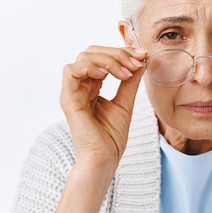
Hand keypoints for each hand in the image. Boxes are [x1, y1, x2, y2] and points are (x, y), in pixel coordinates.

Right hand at [60, 45, 146, 171]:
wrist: (104, 160)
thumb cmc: (111, 138)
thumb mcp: (125, 103)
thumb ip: (129, 82)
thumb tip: (140, 61)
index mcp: (91, 86)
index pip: (101, 57)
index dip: (121, 52)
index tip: (142, 56)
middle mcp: (79, 87)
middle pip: (92, 53)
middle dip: (117, 53)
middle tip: (136, 62)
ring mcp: (72, 92)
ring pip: (83, 58)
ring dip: (108, 59)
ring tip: (125, 71)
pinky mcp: (68, 99)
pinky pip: (71, 71)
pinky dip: (90, 67)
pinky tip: (107, 74)